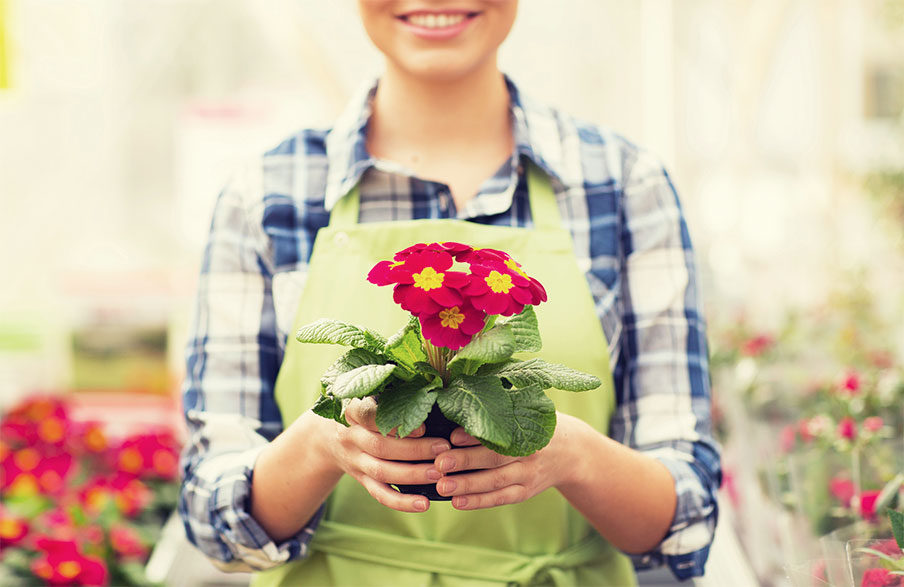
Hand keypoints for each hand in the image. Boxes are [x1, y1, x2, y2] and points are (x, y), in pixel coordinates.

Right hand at [328, 397, 450, 512]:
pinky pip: (379, 494)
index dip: (395, 423)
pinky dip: (401, 502)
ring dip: (412, 475)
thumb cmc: (363, 407)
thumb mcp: (370, 394)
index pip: (368, 414)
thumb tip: (433, 390)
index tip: (423, 427)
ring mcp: (354, 460)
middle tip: (444, 449)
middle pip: (380, 446)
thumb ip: (393, 393)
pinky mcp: (361, 479)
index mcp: (353, 410)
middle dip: (414, 450)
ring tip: (439, 474)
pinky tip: (423, 504)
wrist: (328, 435)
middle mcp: (351, 436)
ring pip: (381, 471)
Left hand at [432, 413, 577, 509]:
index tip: (451, 436)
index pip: (499, 433)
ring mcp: (527, 475)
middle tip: (439, 464)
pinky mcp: (524, 492)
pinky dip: (478, 501)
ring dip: (467, 486)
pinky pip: (500, 498)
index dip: (474, 436)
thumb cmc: (536, 422)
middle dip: (465, 461)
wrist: (572, 451)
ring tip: (442, 487)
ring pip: (495, 482)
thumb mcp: (527, 408)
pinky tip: (457, 502)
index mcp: (528, 428)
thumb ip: (501, 405)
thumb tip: (462, 394)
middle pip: (494, 459)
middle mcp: (529, 453)